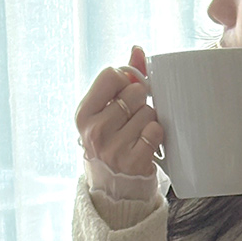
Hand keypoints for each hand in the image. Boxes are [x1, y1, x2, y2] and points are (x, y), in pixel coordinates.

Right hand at [74, 45, 163, 176]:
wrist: (116, 190)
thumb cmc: (113, 145)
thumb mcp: (107, 113)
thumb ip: (122, 80)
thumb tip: (138, 50)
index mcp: (84, 114)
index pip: (111, 76)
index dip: (126, 80)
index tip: (127, 93)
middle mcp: (95, 130)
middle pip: (134, 93)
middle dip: (141, 102)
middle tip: (135, 119)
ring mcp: (114, 148)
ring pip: (147, 112)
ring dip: (150, 120)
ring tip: (141, 133)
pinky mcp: (133, 162)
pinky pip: (155, 132)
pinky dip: (157, 134)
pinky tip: (149, 143)